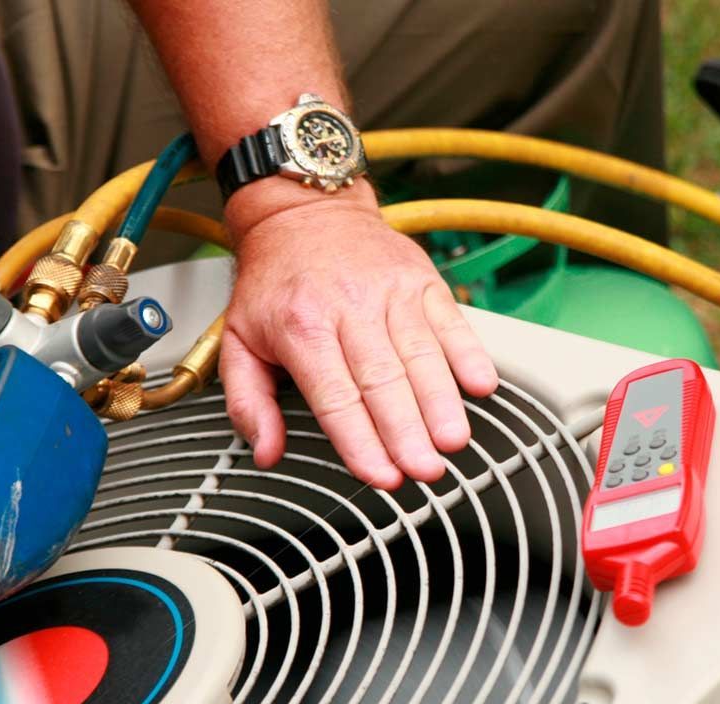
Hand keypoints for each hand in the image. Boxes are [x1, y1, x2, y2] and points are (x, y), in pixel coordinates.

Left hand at [219, 180, 497, 488]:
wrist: (302, 210)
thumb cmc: (274, 281)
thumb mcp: (238, 338)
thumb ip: (248, 401)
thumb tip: (265, 451)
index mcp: (301, 327)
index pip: (336, 397)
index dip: (361, 441)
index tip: (380, 475)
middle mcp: (349, 307)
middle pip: (384, 381)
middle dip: (407, 432)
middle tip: (425, 470)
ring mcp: (390, 292)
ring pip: (421, 355)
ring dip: (441, 402)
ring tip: (453, 440)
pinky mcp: (421, 280)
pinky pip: (451, 320)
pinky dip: (470, 353)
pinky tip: (481, 385)